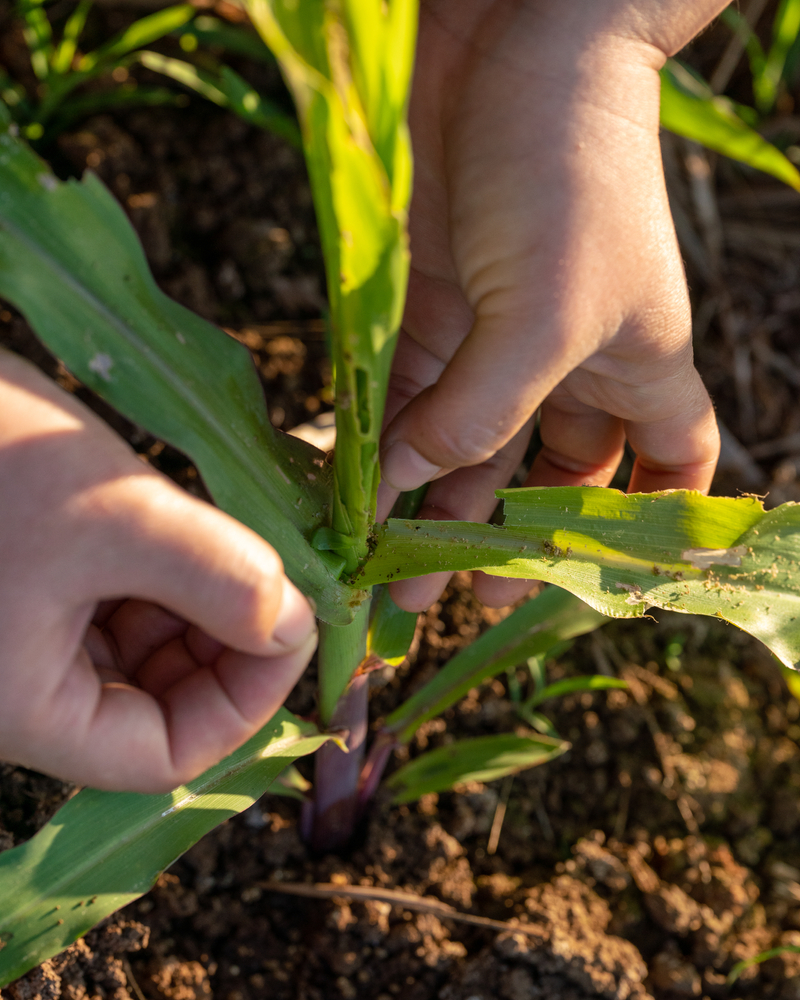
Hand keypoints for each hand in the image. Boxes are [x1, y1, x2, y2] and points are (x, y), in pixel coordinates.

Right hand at [0, 350, 315, 792]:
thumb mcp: (110, 515)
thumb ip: (212, 575)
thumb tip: (293, 623)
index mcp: (30, 708)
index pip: (166, 754)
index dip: (246, 702)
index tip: (293, 625)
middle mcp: (29, 684)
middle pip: (164, 701)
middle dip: (231, 645)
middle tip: (280, 576)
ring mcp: (29, 632)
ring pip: (149, 648)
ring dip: (206, 602)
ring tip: (238, 541)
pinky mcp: (36, 581)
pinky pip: (122, 599)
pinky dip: (171, 571)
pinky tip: (194, 525)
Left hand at [378, 0, 725, 611]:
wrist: (518, 39)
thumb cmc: (570, 175)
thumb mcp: (541, 318)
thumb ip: (482, 415)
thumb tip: (411, 484)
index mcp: (636, 371)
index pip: (669, 465)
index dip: (649, 520)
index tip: (605, 576)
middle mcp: (570, 363)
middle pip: (540, 473)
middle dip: (494, 535)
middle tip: (435, 594)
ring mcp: (498, 335)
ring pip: (464, 442)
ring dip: (422, 501)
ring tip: (377, 566)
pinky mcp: (434, 303)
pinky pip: (407, 389)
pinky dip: (381, 435)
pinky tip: (348, 483)